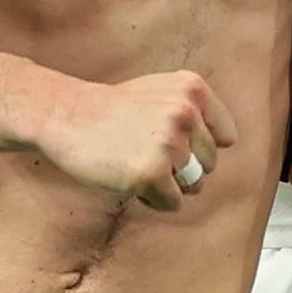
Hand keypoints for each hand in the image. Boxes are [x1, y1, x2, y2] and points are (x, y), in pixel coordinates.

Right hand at [44, 69, 234, 208]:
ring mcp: (169, 143)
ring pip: (193, 186)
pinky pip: (173, 203)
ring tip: (137, 163)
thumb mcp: (161, 91)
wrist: (65, 115)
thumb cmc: (113, 110)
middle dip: (182, 168)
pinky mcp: (151, 173)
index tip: (168, 140)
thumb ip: (194, 110)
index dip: (198, 147)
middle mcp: (185, 112)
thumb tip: (224, 143)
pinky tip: (130, 178)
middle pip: (209, 165)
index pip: (225, 138)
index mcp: (192, 89)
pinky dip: (154, 199)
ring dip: (167, 185)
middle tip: (144, 152)